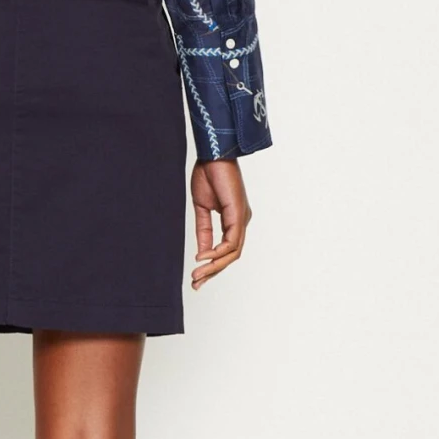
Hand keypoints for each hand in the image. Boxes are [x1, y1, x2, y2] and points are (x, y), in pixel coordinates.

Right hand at [190, 157, 250, 290]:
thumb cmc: (207, 174)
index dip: (212, 265)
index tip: (196, 277)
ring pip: (233, 253)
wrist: (212, 153)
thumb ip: (203, 231)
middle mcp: (242, 221)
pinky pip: (232, 241)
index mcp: (234, 220)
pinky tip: (204, 258)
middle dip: (213, 272)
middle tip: (196, 285)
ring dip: (214, 267)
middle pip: (231, 256)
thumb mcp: (202, 209)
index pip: (226, 250)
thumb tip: (202, 254)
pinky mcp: (239, 214)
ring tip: (197, 276)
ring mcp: (243, 218)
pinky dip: (218, 252)